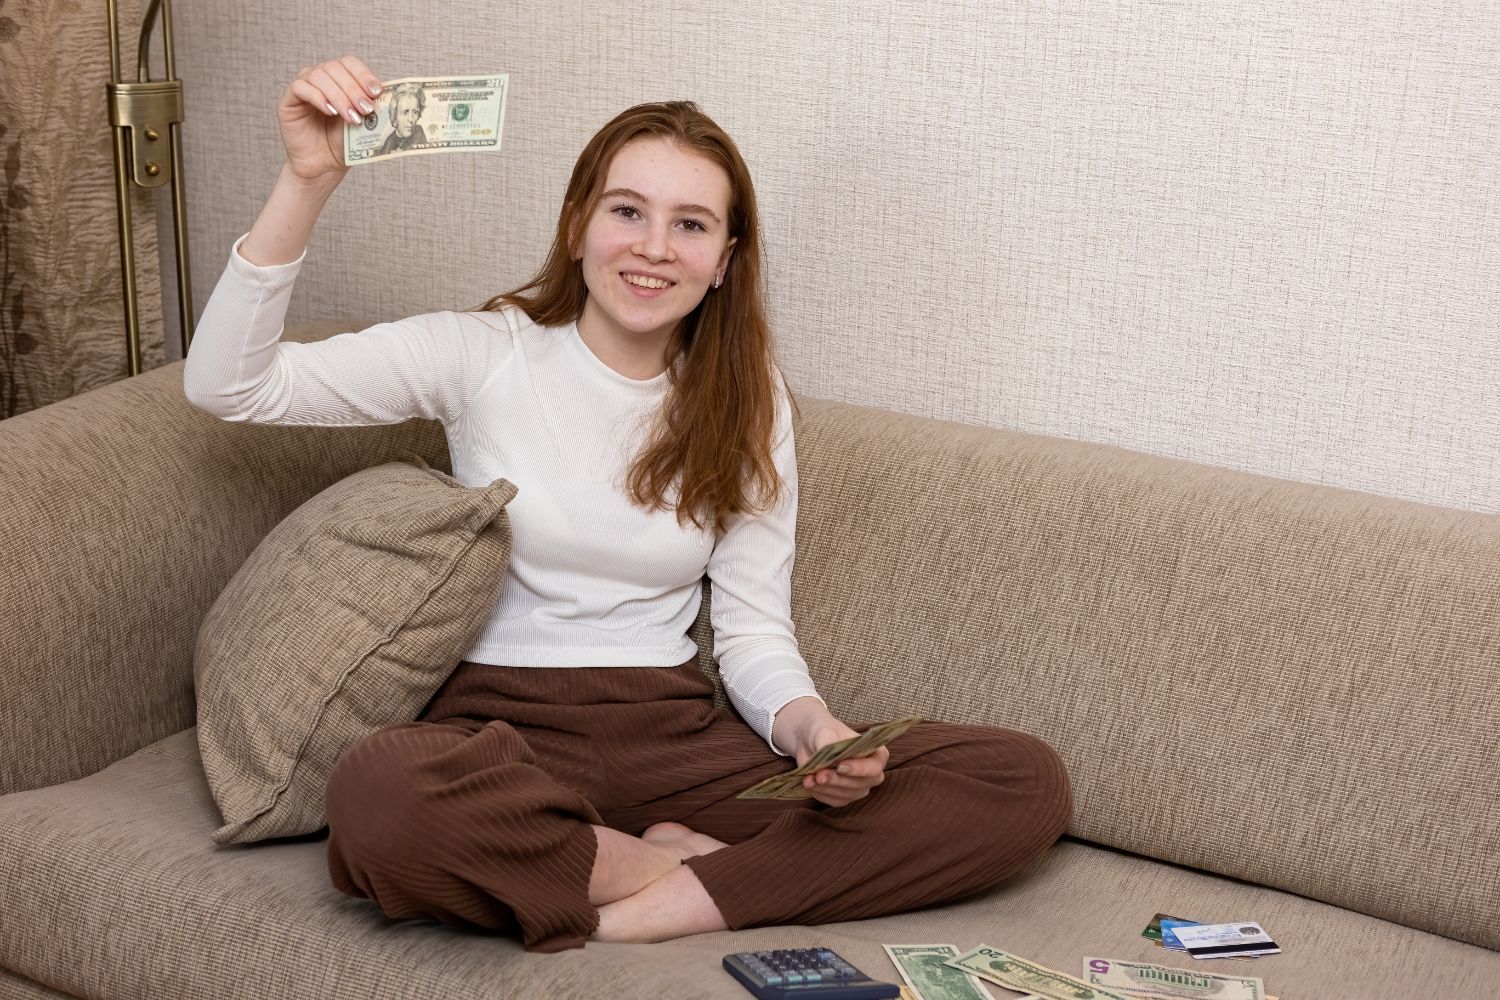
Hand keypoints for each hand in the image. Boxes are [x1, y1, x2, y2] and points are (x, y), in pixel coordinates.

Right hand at [277, 55, 382, 182]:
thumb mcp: (363, 123)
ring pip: (318, 76)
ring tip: (350, 117)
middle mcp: (321, 79)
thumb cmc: (344, 143)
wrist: (325, 165)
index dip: (363, 74)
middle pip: (335, 68)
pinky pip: (300, 87)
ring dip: (338, 95)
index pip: (349, 63)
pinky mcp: (289, 100)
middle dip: (353, 89)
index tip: (376, 92)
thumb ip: (370, 106)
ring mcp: (304, 87)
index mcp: (340, 79)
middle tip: (365, 110)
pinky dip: (317, 97)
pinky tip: (330, 112)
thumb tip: (383, 94)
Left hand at [772, 697, 889, 807]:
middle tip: (819, 775)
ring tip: (809, 778)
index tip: (840, 766)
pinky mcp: (844, 796)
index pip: (875, 767)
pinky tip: (809, 783)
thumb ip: (830, 744)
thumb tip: (832, 760)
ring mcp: (858, 787)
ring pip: (846, 794)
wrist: (809, 741)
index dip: (860, 769)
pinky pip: (835, 800)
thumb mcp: (825, 732)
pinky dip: (820, 793)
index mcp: (875, 753)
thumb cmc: (823, 732)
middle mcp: (871, 773)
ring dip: (826, 788)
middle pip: (860, 784)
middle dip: (837, 780)